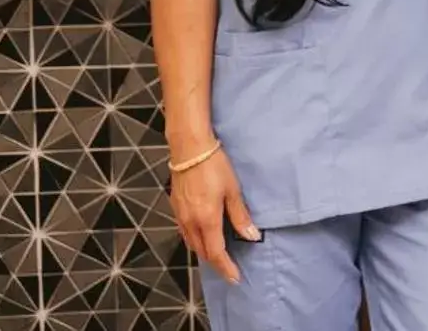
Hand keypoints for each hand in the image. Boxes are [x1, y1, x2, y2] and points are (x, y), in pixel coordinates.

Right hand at [170, 145, 257, 285]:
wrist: (189, 148)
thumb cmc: (214, 166)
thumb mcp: (233, 190)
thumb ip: (240, 216)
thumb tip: (251, 236)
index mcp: (206, 220)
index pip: (216, 253)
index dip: (226, 268)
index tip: (235, 278)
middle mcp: (190, 222)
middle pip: (202, 252)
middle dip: (215, 263)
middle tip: (229, 269)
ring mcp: (180, 216)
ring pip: (192, 243)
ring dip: (204, 253)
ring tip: (218, 256)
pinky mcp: (176, 207)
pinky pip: (185, 232)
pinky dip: (195, 240)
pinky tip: (203, 236)